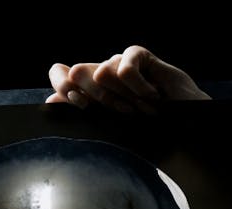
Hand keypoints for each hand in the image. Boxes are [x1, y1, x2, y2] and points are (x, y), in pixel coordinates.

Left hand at [45, 45, 208, 112]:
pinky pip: (125, 67)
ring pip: (102, 73)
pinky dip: (138, 86)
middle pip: (77, 74)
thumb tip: (48, 101)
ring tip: (143, 106)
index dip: (64, 87)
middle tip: (125, 113)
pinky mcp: (137, 55)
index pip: (60, 75)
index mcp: (87, 92)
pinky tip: (153, 94)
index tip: (79, 104)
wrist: (183, 125)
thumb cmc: (146, 129)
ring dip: (124, 97)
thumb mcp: (107, 125)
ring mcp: (118, 63)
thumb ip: (78, 111)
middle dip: (99, 99)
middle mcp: (100, 74)